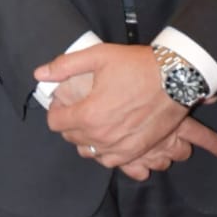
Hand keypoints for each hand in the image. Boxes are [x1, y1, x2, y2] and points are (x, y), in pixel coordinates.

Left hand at [34, 43, 216, 168]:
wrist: (177, 79)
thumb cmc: (138, 66)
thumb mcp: (99, 56)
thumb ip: (65, 66)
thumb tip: (39, 74)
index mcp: (89, 114)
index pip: (56, 123)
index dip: (56, 110)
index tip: (62, 101)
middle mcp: (102, 136)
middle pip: (71, 137)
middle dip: (70, 122)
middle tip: (80, 106)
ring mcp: (121, 147)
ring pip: (89, 151)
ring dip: (87, 137)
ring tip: (95, 119)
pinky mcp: (137, 152)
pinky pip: (110, 160)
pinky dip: (105, 150)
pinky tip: (109, 134)